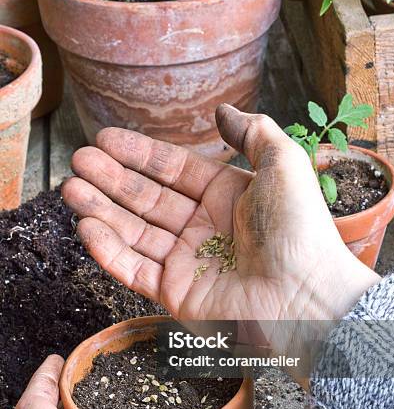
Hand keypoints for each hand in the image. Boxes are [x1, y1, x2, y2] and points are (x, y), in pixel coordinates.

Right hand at [62, 105, 378, 322]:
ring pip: (135, 232)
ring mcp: (189, 261)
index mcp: (226, 196)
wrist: (306, 297)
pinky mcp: (177, 294)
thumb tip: (222, 111)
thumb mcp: (283, 166)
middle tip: (78, 162)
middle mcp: (204, 227)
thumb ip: (253, 133)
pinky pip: (135, 269)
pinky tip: (88, 227)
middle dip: (112, 180)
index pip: (172, 169)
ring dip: (102, 211)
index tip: (106, 139)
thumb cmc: (299, 229)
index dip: (139, 154)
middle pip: (147, 199)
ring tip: (71, 189)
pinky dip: (110, 251)